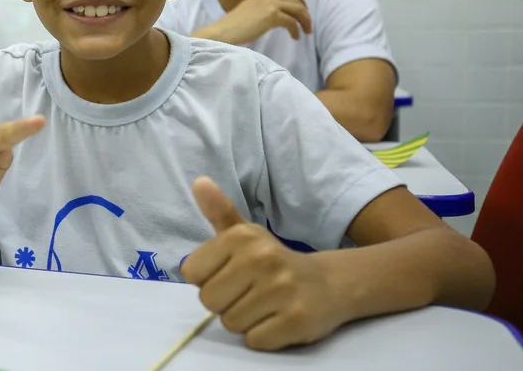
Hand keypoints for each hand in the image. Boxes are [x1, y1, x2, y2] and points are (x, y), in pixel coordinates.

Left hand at [181, 177, 345, 350]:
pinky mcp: (296, 320)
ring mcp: (281, 290)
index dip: (208, 278)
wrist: (329, 284)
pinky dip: (262, 336)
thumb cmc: (273, 260)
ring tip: (264, 305)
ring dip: (244, 320)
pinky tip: (277, 319)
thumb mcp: (245, 233)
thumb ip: (219, 211)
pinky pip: (254, 340)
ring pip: (230, 323)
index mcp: (242, 236)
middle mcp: (261, 259)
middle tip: (248, 292)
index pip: (192, 273)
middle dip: (225, 302)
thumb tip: (198, 182)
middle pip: (209, 301)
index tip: (230, 273)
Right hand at [210, 0, 312, 43]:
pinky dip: (296, 30)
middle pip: (296, 0)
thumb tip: (279, 14)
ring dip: (304, 21)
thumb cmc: (234, 25)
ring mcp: (270, 4)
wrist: (224, 31)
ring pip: (297, 10)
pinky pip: (292, 22)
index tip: (303, 11)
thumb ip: (264, 7)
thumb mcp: (251, 10)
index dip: (299, 1)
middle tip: (308, 24)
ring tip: (306, 31)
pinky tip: (295, 37)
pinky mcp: (272, 15)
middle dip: (305, 12)